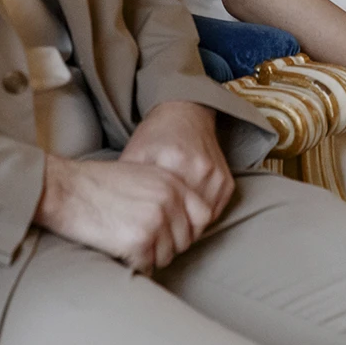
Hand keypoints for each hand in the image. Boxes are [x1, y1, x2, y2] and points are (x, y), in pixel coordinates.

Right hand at [34, 154, 206, 272]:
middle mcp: (170, 200)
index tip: (168, 233)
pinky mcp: (139, 241)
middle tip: (136, 237)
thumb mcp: (141, 175)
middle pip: (184, 241)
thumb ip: (167, 193)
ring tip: (123, 238)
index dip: (186, 229)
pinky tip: (116, 247)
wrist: (65, 189)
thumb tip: (184, 222)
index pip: (203, 216)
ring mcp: (156, 221)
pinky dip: (132, 264)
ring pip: (166, 257)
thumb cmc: (96, 183)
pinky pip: (147, 266)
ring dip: (147, 256)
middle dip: (163, 245)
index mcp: (173, 181)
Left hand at [119, 101, 232, 228]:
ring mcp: (216, 175)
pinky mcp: (226, 180)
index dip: (156, 225)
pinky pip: (216, 211)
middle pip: (187, 218)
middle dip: (173, 228)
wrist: (184, 113)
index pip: (167, 210)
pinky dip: (201, 216)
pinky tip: (187, 211)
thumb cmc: (156, 135)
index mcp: (175, 161)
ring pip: (203, 219)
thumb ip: (128, 183)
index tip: (148, 229)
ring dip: (189, 225)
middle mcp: (200, 168)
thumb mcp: (135, 154)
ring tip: (172, 223)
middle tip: (159, 231)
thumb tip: (119, 213)